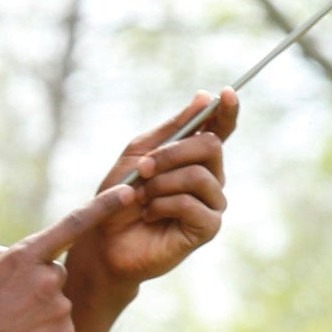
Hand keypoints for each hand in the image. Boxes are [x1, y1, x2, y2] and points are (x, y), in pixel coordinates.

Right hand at [0, 185, 137, 331]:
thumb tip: (9, 254)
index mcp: (23, 257)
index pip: (72, 224)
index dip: (104, 205)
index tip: (129, 191)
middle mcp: (48, 279)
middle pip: (54, 272)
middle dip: (37, 283)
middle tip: (6, 306)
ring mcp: (59, 309)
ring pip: (56, 301)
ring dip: (38, 311)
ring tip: (7, 329)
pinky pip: (59, 327)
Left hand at [74, 89, 237, 288]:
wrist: (104, 237)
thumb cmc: (120, 194)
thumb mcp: (139, 152)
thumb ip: (172, 128)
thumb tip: (203, 98)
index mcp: (193, 156)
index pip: (220, 129)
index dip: (227, 111)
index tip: (225, 94)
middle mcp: (209, 177)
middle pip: (211, 146)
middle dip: (170, 154)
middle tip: (142, 169)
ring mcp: (211, 203)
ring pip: (199, 175)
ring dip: (160, 183)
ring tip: (142, 198)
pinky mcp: (207, 228)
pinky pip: (191, 203)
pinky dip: (162, 205)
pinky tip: (150, 216)